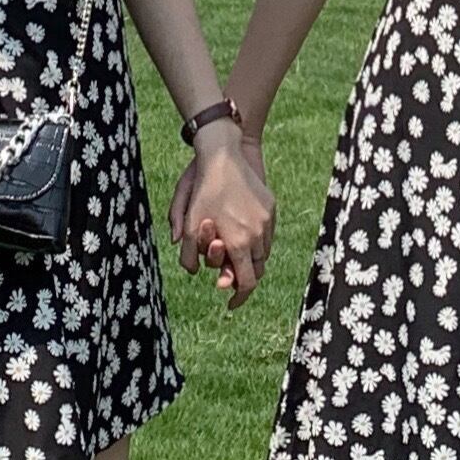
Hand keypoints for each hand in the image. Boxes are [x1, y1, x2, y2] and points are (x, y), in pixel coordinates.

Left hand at [176, 132, 273, 306]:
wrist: (224, 156)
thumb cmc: (202, 190)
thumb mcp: (188, 222)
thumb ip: (189, 254)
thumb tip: (194, 272)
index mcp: (238, 243)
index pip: (246, 282)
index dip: (239, 296)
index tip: (230, 303)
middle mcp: (258, 235)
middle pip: (258, 269)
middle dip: (244, 277)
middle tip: (230, 279)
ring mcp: (267, 221)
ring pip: (264, 251)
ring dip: (251, 258)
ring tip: (235, 254)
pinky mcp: (271, 207)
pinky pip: (267, 233)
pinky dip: (257, 241)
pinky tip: (243, 234)